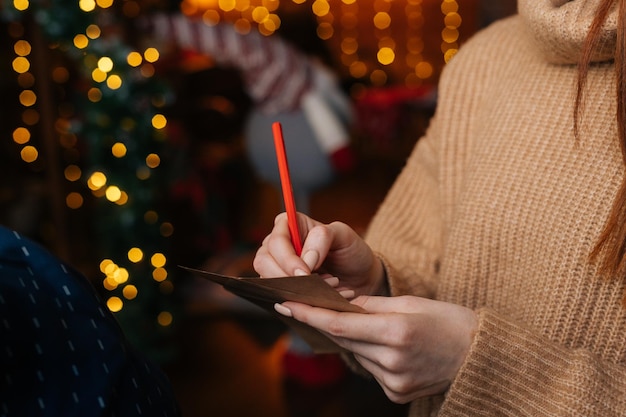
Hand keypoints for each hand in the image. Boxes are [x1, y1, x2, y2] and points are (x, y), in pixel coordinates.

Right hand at [253, 212, 385, 295]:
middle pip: (264, 261)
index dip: (287, 259)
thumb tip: (305, 259)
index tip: (305, 273)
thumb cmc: (351, 250)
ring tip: (322, 286)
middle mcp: (279, 244)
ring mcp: (277, 265)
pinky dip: (297, 299)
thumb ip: (323, 238)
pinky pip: (277, 295)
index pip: (276, 240)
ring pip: (267, 280)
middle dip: (287, 276)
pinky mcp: (281, 285)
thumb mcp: (344, 235)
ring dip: (293, 289)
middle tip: (314, 284)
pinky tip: (316, 295)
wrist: (361, 275)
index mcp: (290, 224)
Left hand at [274, 295, 477, 403]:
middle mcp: (393, 361)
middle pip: (344, 340)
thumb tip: (340, 303)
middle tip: (305, 303)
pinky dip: (368, 353)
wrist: (479, 355)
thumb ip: (371, 304)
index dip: (310, 313)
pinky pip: (371, 369)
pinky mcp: (397, 393)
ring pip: (356, 354)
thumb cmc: (448, 321)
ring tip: (358, 321)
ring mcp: (395, 381)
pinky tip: (381, 343)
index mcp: (397, 332)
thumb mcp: (411, 303)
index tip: (286, 303)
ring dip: (350, 338)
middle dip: (324, 321)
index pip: (340, 324)